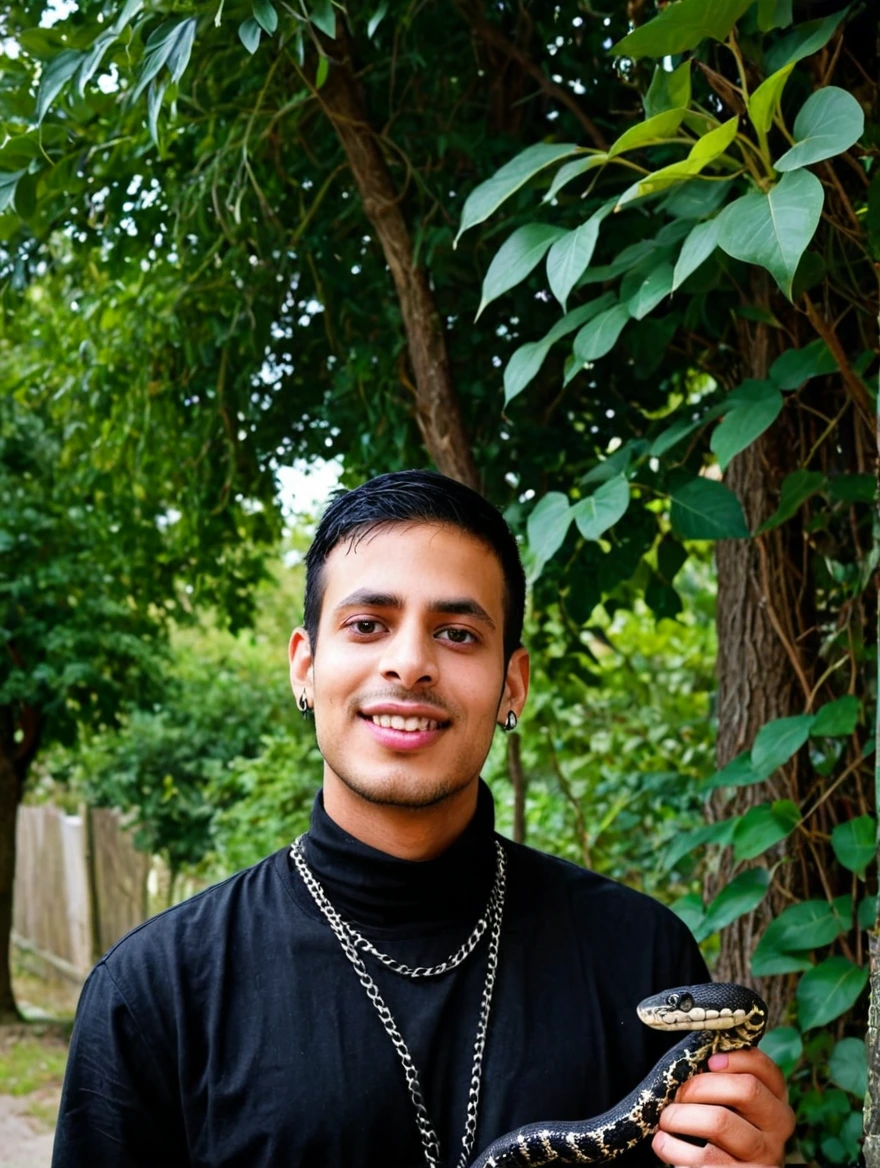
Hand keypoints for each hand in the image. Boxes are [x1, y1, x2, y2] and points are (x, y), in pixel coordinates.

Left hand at [651, 1048, 794, 1166]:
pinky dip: (672, 1146)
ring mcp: (764, 1158)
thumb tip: (695, 1057)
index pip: (765, 1069)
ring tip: (666, 1119)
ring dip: (681, 1116)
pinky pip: (703, 1159)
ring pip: (720, 1122)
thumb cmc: (721, 1130)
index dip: (736, 1059)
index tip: (709, 1061)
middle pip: (745, 1090)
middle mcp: (778, 1129)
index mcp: (777, 1102)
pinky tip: (664, 1143)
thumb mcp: (732, 1105)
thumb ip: (724, 1080)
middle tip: (678, 1095)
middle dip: (701, 1086)